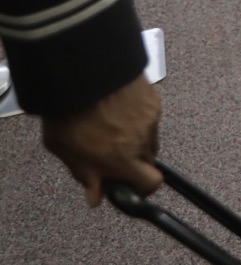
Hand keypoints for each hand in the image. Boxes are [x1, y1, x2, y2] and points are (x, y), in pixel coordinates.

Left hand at [42, 75, 160, 207]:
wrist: (80, 70)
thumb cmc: (68, 107)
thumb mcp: (64, 149)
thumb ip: (84, 174)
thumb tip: (95, 194)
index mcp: (120, 158)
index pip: (150, 184)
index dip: (142, 187)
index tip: (129, 184)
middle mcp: (140, 139)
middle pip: (150, 162)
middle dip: (134, 162)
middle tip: (113, 154)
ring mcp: (150, 118)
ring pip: (150, 139)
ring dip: (136, 140)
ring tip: (111, 128)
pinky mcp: (153, 99)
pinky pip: (150, 118)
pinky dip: (137, 118)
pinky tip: (117, 111)